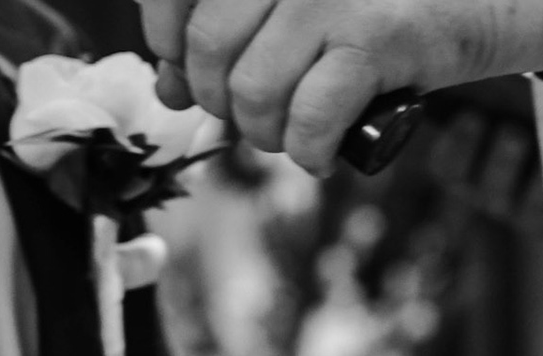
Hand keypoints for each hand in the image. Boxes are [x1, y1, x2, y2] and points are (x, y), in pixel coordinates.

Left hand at [141, 0, 542, 175]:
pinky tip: (321, 153)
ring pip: (253, 89)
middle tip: (252, 114)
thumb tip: (168, 86)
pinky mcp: (377, 34)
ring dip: (265, 133)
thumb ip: (230, 31)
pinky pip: (310, 118)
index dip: (165, 42)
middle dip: (219, 100)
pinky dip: (309, 151)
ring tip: (291, 134)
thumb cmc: (378, 8)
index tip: (184, 70)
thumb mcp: (294, 5)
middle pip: (206, 48)